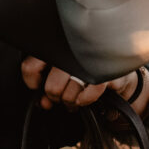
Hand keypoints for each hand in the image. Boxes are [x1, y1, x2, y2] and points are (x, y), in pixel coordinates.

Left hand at [21, 56, 140, 110]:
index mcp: (55, 45)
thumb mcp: (63, 73)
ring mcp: (88, 59)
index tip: (39, 86)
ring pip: (68, 94)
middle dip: (57, 97)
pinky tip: (85, 97)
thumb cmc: (86, 70)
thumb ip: (47, 84)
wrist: (118, 73)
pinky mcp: (105, 70)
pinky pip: (88, 94)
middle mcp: (70, 48)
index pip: (30, 67)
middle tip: (63, 94)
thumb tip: (42, 102)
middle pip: (52, 87)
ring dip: (72, 101)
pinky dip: (86, 100)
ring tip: (76, 96)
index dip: (33, 83)